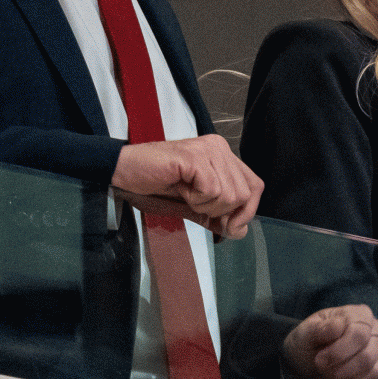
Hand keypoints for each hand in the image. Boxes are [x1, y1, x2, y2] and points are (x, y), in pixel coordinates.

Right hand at [113, 134, 262, 237]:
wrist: (122, 172)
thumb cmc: (154, 185)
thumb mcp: (191, 204)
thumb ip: (217, 215)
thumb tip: (240, 231)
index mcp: (223, 155)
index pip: (255, 186)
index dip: (247, 211)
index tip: (230, 227)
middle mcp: (219, 148)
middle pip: (245, 194)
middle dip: (222, 212)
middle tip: (196, 206)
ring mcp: (208, 150)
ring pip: (229, 194)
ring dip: (205, 205)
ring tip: (185, 194)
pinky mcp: (194, 157)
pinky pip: (211, 190)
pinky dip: (195, 199)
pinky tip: (180, 188)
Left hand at [283, 304, 377, 378]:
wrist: (306, 364)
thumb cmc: (307, 344)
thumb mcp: (304, 334)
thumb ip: (319, 329)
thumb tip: (338, 325)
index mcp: (360, 315)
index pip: (361, 333)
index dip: (340, 351)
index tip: (320, 360)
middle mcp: (377, 330)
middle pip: (370, 354)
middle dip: (344, 367)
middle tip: (325, 370)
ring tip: (333, 377)